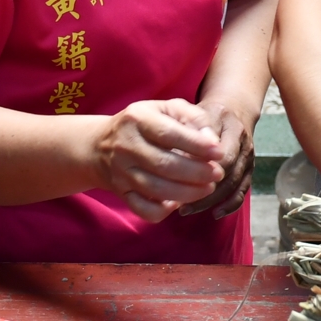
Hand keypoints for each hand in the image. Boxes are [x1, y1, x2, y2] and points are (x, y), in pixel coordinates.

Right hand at [94, 98, 224, 222]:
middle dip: (197, 173)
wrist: (100, 145)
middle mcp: (126, 146)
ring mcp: (121, 172)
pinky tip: (178, 203)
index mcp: (138, 119)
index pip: (169, 134)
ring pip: (156, 189)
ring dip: (187, 193)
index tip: (219, 152)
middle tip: (218, 174)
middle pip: (164, 165)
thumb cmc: (146, 123)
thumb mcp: (167, 109)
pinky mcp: (120, 192)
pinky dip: (162, 211)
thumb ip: (193, 117)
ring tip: (208, 188)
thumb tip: (212, 141)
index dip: (197, 145)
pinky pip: (142, 209)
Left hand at [178, 98, 254, 218]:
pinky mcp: (249, 169)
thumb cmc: (209, 113)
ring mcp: (249, 158)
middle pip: (228, 173)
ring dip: (212, 201)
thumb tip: (174, 156)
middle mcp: (244, 144)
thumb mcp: (198, 112)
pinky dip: (231, 205)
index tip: (178, 183)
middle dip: (204, 192)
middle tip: (179, 204)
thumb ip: (190, 131)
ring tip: (188, 210)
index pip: (221, 155)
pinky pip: (243, 190)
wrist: (235, 108)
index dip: (201, 171)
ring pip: (234, 185)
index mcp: (231, 128)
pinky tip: (216, 213)